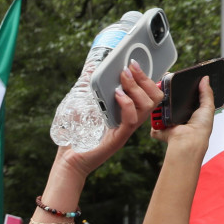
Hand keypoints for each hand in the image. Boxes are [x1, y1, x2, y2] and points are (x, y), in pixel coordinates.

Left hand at [55, 60, 163, 178]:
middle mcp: (130, 121)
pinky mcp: (118, 138)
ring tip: (122, 76)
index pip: (148, 94)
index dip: (148, 78)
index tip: (137, 62)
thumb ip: (90, 90)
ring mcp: (126, 130)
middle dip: (145, 78)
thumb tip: (91, 67)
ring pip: (147, 107)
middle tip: (130, 66)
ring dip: (136, 87)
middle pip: (154, 98)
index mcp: (126, 113)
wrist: (69, 161)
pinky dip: (127, 104)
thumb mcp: (84, 107)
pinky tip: (117, 95)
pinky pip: (132, 120)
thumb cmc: (77, 136)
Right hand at [151, 76, 215, 151]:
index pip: (182, 98)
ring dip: (158, 105)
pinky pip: (152, 122)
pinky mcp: (159, 129)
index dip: (178, 90)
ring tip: (158, 99)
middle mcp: (178, 118)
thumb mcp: (208, 107)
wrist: (188, 140)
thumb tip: (205, 79)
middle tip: (161, 87)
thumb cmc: (200, 128)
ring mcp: (167, 123)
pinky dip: (153, 118)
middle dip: (164, 95)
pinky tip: (155, 113)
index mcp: (189, 113)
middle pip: (168, 102)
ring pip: (159, 110)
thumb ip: (206, 92)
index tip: (172, 81)